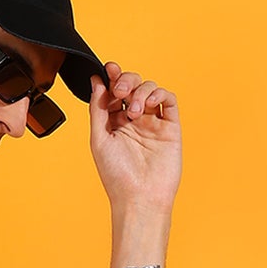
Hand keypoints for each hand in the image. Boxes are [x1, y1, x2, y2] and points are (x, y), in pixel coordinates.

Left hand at [88, 61, 180, 212]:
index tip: (109, 69)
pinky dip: (159, 94)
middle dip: (126, 81)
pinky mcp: (170, 127)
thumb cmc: (117, 176)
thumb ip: (97, 108)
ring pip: (150, 89)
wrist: (140, 198)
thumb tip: (96, 81)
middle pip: (133, 85)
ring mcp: (153, 123)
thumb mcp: (99, 139)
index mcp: (114, 123)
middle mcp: (134, 121)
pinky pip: (168, 100)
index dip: (112, 77)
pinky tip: (150, 104)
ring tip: (135, 112)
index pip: (114, 92)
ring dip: (141, 92)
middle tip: (121, 92)